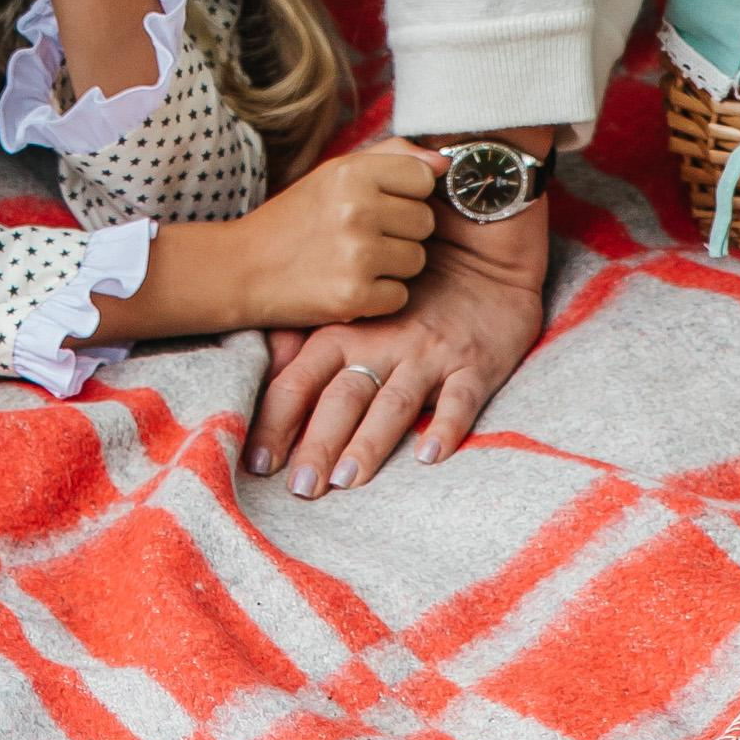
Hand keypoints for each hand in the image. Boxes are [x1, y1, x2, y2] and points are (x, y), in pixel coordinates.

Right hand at [229, 139, 439, 328]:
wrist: (242, 268)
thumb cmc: (294, 219)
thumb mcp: (333, 173)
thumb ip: (391, 157)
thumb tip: (443, 163)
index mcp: (351, 172)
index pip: (423, 179)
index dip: (406, 194)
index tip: (381, 204)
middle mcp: (356, 209)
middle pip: (425, 222)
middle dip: (401, 232)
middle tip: (361, 236)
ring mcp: (356, 254)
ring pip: (417, 261)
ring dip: (392, 266)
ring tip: (353, 260)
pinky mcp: (354, 296)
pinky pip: (400, 296)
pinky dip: (379, 297)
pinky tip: (349, 285)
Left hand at [246, 202, 546, 497]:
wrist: (481, 250)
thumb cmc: (410, 287)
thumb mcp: (355, 304)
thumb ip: (310, 335)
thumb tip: (267, 370)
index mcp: (347, 330)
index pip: (302, 379)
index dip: (278, 421)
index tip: (258, 462)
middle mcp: (383, 343)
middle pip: (344, 398)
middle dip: (318, 443)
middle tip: (300, 488)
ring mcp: (430, 355)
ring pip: (395, 402)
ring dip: (370, 441)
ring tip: (347, 479)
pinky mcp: (474, 364)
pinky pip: (460, 398)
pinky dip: (446, 426)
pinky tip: (430, 455)